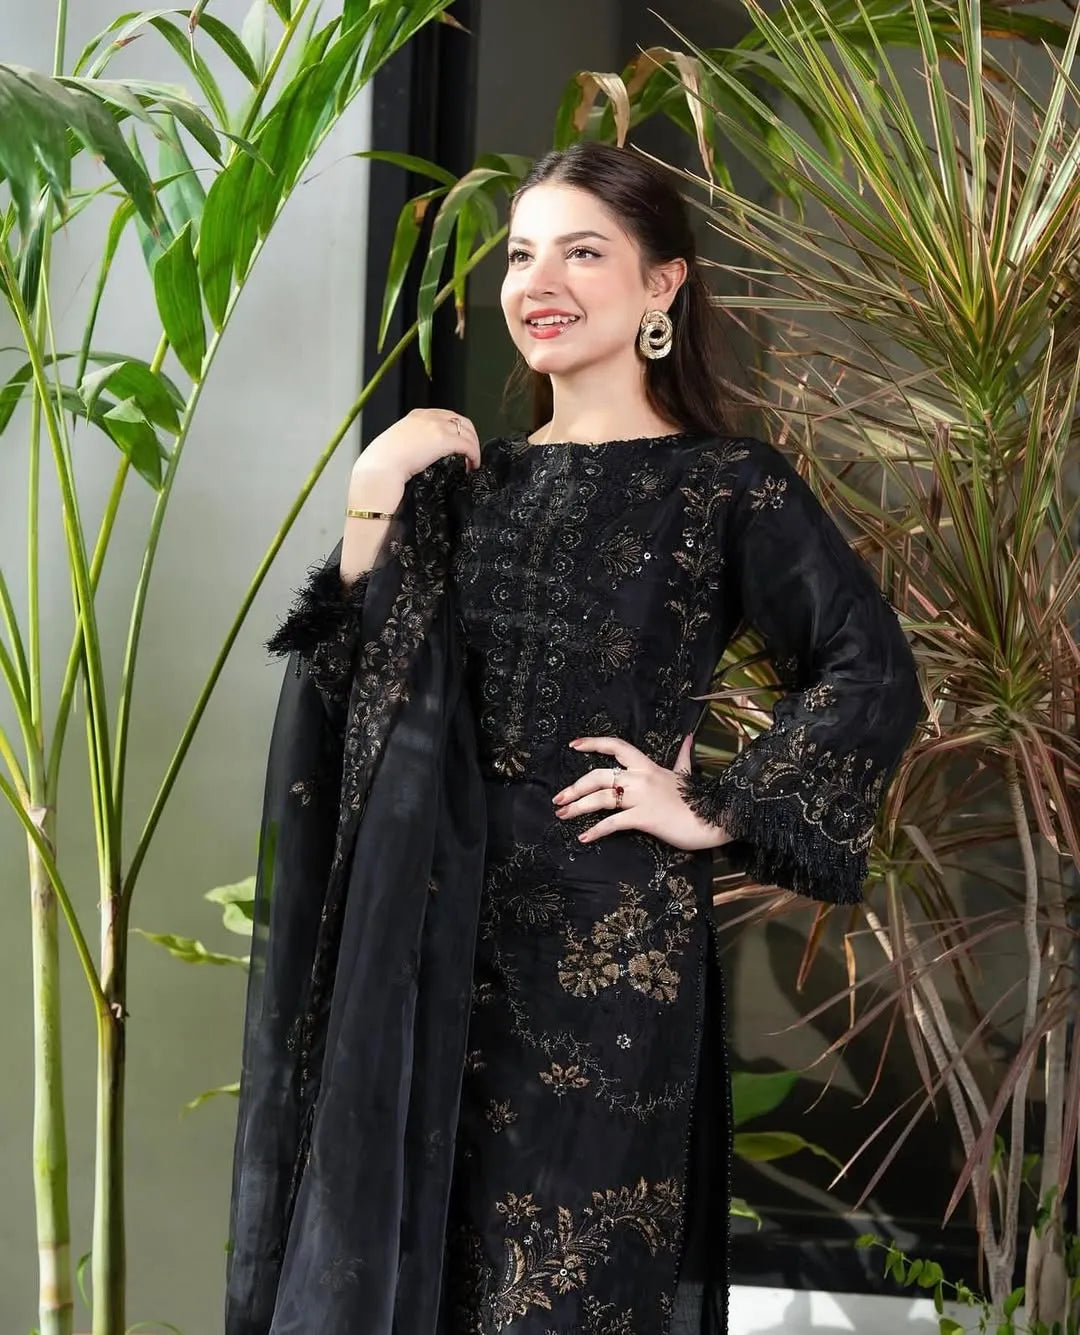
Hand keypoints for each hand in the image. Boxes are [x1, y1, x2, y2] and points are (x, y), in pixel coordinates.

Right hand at [355, 407, 481, 485]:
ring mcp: (437, 426)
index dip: (456, 429)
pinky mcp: (444, 440)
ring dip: (474, 447)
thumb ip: (412, 441)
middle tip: (471, 453)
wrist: (381, 467)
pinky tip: (472, 465)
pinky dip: (474, 455)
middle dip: (470, 436)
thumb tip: (419, 453)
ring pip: (468, 432)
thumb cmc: (383, 461)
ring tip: (472, 462)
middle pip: (461, 421)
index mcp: (417, 415)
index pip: (446, 415)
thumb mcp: (399, 442)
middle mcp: (429, 417)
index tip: (459, 442)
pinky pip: (468, 445)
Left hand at [552, 734, 729, 850]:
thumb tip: (688, 736)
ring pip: (601, 798)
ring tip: (563, 815)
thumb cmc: (698, 799)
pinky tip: (584, 838)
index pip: (616, 746)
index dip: (593, 743)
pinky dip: (596, 831)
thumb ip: (682, 756)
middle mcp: (641, 778)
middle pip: (598, 775)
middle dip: (574, 787)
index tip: (573, 745)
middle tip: (558, 799)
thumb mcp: (686, 773)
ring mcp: (641, 798)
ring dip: (577, 807)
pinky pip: (613, 823)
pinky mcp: (644, 818)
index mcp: (647, 765)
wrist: (713, 819)